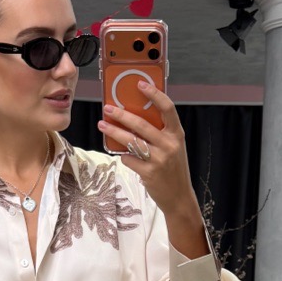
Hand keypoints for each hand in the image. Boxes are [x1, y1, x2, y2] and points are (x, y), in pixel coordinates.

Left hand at [97, 80, 199, 221]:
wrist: (179, 196)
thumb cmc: (172, 168)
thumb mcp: (172, 147)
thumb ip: (159, 133)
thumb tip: (134, 116)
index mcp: (177, 134)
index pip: (167, 108)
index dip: (154, 94)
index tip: (140, 83)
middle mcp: (169, 145)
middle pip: (141, 124)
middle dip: (121, 114)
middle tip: (107, 108)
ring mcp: (159, 159)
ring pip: (131, 141)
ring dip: (114, 132)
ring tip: (102, 125)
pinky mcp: (149, 173)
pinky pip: (129, 159)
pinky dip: (123, 156)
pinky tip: (122, 155)